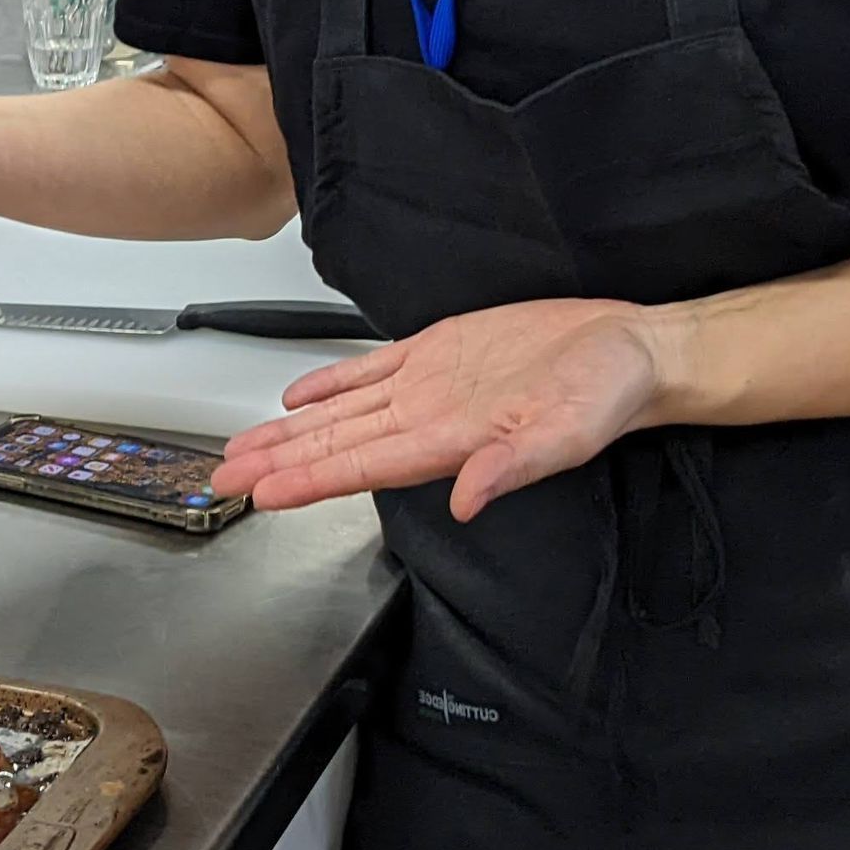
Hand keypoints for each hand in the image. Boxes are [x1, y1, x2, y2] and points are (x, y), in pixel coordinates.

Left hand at [212, 296, 674, 518]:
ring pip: (342, 413)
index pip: (360, 466)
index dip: (307, 480)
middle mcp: (427, 418)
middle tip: (223, 478)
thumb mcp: (567, 432)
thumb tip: (468, 499)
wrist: (627, 349)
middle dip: (277, 463)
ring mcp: (428, 386)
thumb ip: (513, 465)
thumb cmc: (605, 394)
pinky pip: (371, 370)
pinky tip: (298, 396)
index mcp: (449, 441)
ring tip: (243, 446)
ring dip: (291, 431)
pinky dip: (332, 382)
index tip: (262, 492)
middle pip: (336, 446)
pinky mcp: (439, 352)